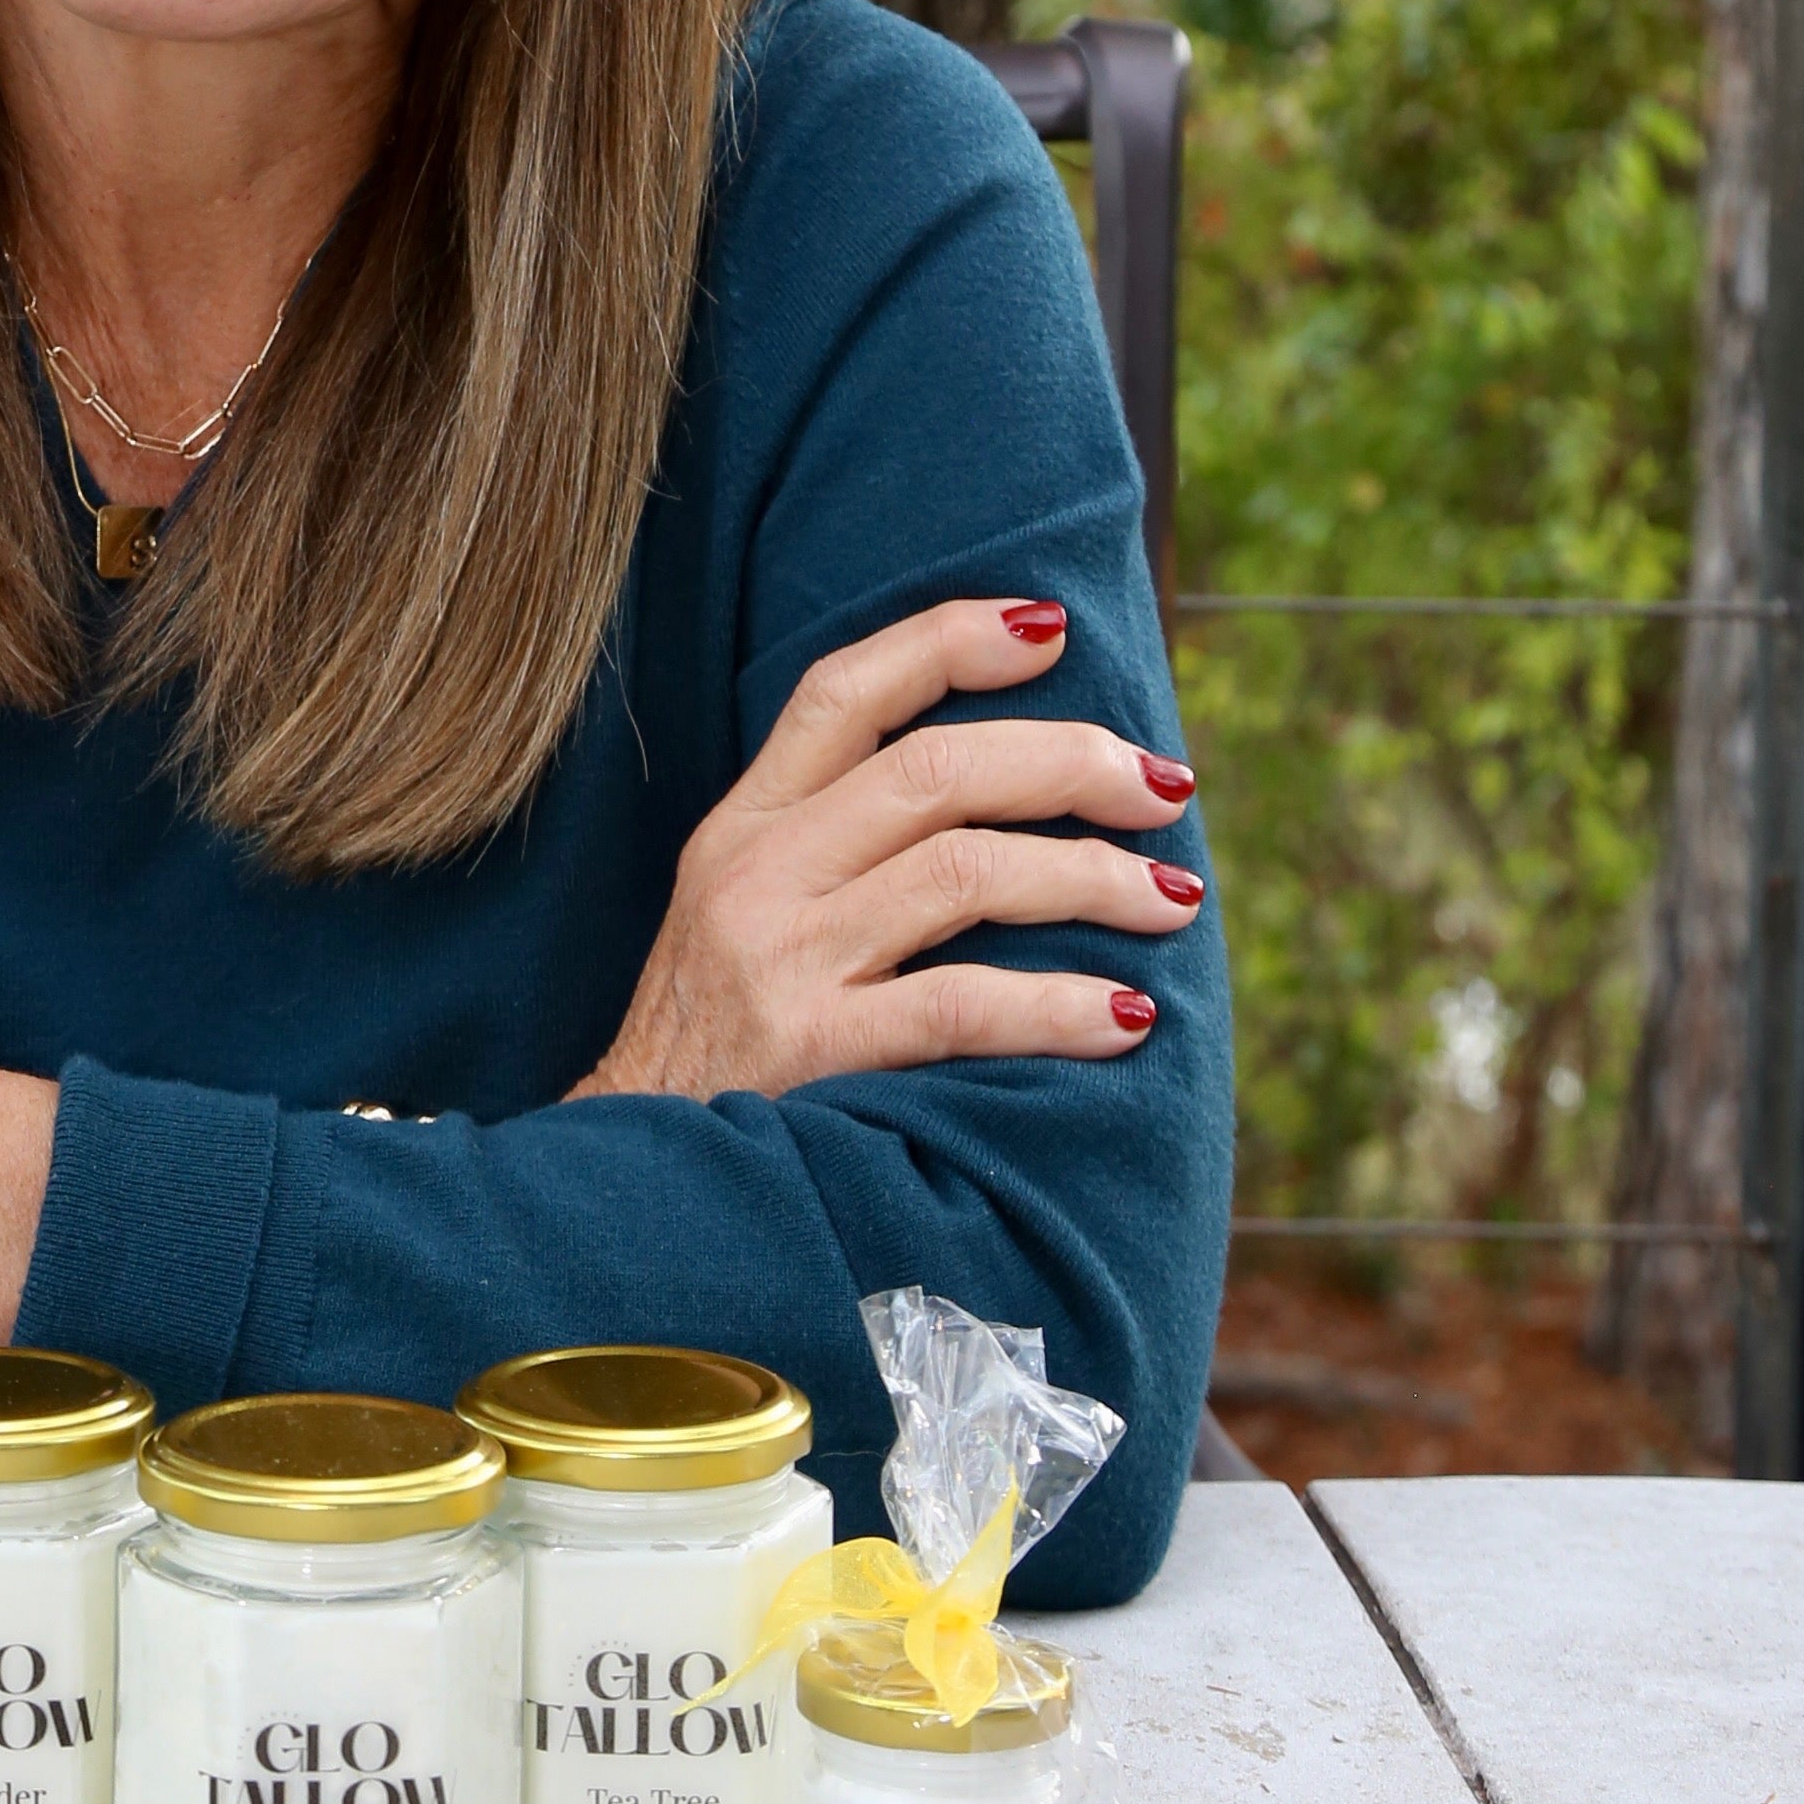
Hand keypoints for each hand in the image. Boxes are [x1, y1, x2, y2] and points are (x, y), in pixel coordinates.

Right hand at [573, 599, 1202, 1101]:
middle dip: (1068, 762)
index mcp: (743, 827)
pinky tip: (1126, 1019)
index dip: (950, 641)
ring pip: (964, 872)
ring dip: (1091, 879)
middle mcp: (757, 874)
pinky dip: (1058, 1007)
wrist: (632, 1174)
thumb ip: (839, 846)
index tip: (1053, 629)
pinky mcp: (812, 1052)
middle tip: (1164, 789)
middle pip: (932, 769)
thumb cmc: (718, 1043)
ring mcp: (781, 959)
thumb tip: (1011, 787)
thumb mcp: (741, 911)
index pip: (843, 689)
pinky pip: (961, 1008)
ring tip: (1172, 902)